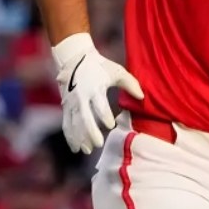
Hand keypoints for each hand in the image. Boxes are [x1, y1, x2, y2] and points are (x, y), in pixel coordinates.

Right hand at [52, 33, 144, 153]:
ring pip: (74, 123)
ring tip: (87, 150)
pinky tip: (76, 148)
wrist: (74, 58)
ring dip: (80, 137)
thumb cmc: (99, 66)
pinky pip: (66, 124)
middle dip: (90, 131)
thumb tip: (142, 97)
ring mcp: (72, 102)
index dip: (104, 115)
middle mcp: (81, 96)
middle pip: (84, 117)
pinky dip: (70, 137)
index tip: (111, 125)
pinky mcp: (65, 106)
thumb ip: (130, 84)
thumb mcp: (116, 71)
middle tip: (99, 144)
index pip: (99, 104)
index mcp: (95, 87)